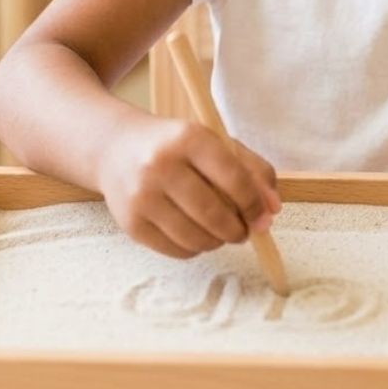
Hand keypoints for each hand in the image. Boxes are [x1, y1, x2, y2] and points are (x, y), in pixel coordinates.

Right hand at [96, 113, 280, 258]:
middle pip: (214, 214)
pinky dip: (194, 249)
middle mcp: (161, 164)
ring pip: (195, 237)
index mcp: (188, 137)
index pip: (233, 178)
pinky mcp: (130, 223)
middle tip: (243, 231)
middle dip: (237, 230)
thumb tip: (272, 210)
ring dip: (217, 242)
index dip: (254, 204)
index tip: (262, 217)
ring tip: (220, 232)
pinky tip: (195, 234)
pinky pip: (175, 250)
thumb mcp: (213, 142)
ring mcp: (142, 195)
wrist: (115, 147)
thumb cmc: (175, 145)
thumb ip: (251, 169)